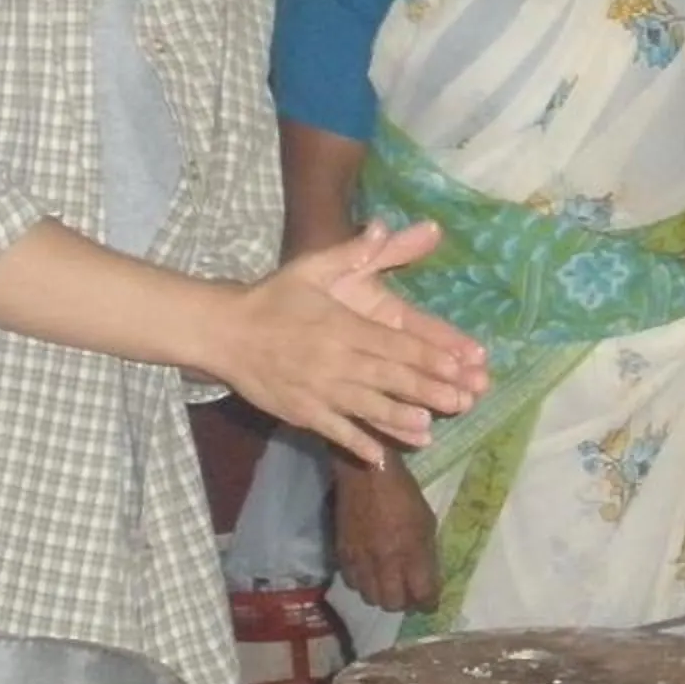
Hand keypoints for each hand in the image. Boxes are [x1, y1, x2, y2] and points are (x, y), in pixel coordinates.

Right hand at [218, 220, 488, 465]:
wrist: (224, 332)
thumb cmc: (274, 297)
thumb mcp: (313, 266)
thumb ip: (353, 251)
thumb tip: (383, 225)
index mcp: (342, 326)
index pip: (394, 343)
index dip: (428, 356)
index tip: (457, 365)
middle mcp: (335, 360)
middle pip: (388, 378)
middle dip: (426, 390)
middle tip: (460, 401)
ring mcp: (318, 390)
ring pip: (366, 408)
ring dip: (398, 421)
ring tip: (428, 430)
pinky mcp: (301, 412)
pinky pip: (334, 431)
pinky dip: (357, 445)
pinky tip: (380, 458)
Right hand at [335, 457, 441, 614]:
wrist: (366, 474)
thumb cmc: (404, 493)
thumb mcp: (427, 521)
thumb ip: (426, 554)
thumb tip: (427, 578)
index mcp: (412, 551)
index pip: (421, 594)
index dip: (428, 602)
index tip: (430, 602)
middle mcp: (386, 561)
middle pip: (393, 604)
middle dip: (404, 603)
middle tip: (408, 594)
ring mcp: (361, 560)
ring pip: (370, 598)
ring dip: (382, 595)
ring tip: (388, 585)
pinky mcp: (342, 554)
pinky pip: (352, 583)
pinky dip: (363, 584)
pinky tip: (369, 573)